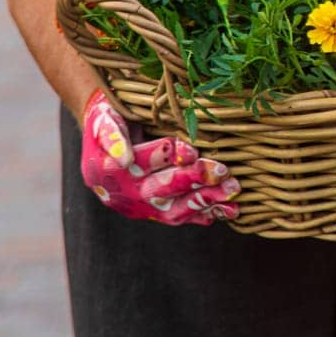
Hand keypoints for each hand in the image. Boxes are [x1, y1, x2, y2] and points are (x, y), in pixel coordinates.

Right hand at [81, 91, 240, 224]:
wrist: (103, 147)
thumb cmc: (108, 121)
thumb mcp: (102, 119)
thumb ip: (110, 134)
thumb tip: (124, 157)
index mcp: (109, 169)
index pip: (143, 163)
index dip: (168, 156)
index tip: (191, 149)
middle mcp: (126, 193)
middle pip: (163, 188)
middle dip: (194, 178)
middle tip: (222, 170)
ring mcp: (143, 207)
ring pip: (176, 210)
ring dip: (207, 200)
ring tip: (233, 189)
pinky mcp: (157, 214)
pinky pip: (184, 217)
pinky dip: (208, 214)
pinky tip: (230, 209)